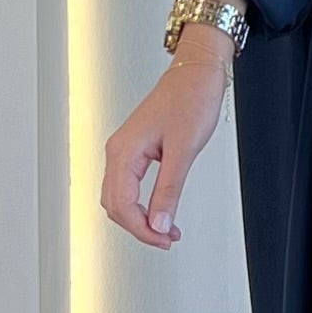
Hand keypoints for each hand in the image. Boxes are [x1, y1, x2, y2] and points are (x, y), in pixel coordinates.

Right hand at [101, 44, 229, 246]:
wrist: (196, 72)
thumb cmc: (191, 99)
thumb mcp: (184, 150)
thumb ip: (169, 189)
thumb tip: (160, 223)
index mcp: (124, 152)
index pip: (122, 205)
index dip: (143, 229)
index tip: (164, 239)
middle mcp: (118, 151)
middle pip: (115, 205)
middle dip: (139, 227)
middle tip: (166, 239)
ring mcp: (125, 150)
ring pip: (119, 197)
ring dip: (139, 218)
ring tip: (165, 230)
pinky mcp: (136, 149)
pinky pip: (128, 185)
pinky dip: (141, 204)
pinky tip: (159, 210)